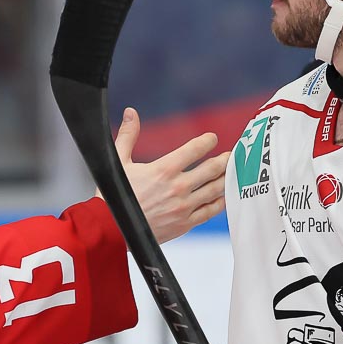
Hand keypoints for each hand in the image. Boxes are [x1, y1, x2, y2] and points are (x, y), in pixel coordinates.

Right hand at [114, 109, 227, 242]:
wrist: (111, 231)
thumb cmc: (113, 198)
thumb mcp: (118, 163)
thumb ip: (128, 136)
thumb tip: (131, 113)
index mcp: (163, 170)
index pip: (195, 149)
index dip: (207, 141)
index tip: (212, 139)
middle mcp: (178, 187)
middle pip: (212, 169)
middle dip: (224, 160)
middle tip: (230, 155)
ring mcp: (184, 207)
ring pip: (215, 189)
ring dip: (226, 179)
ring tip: (231, 172)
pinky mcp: (185, 224)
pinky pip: (210, 211)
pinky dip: (220, 202)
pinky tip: (223, 196)